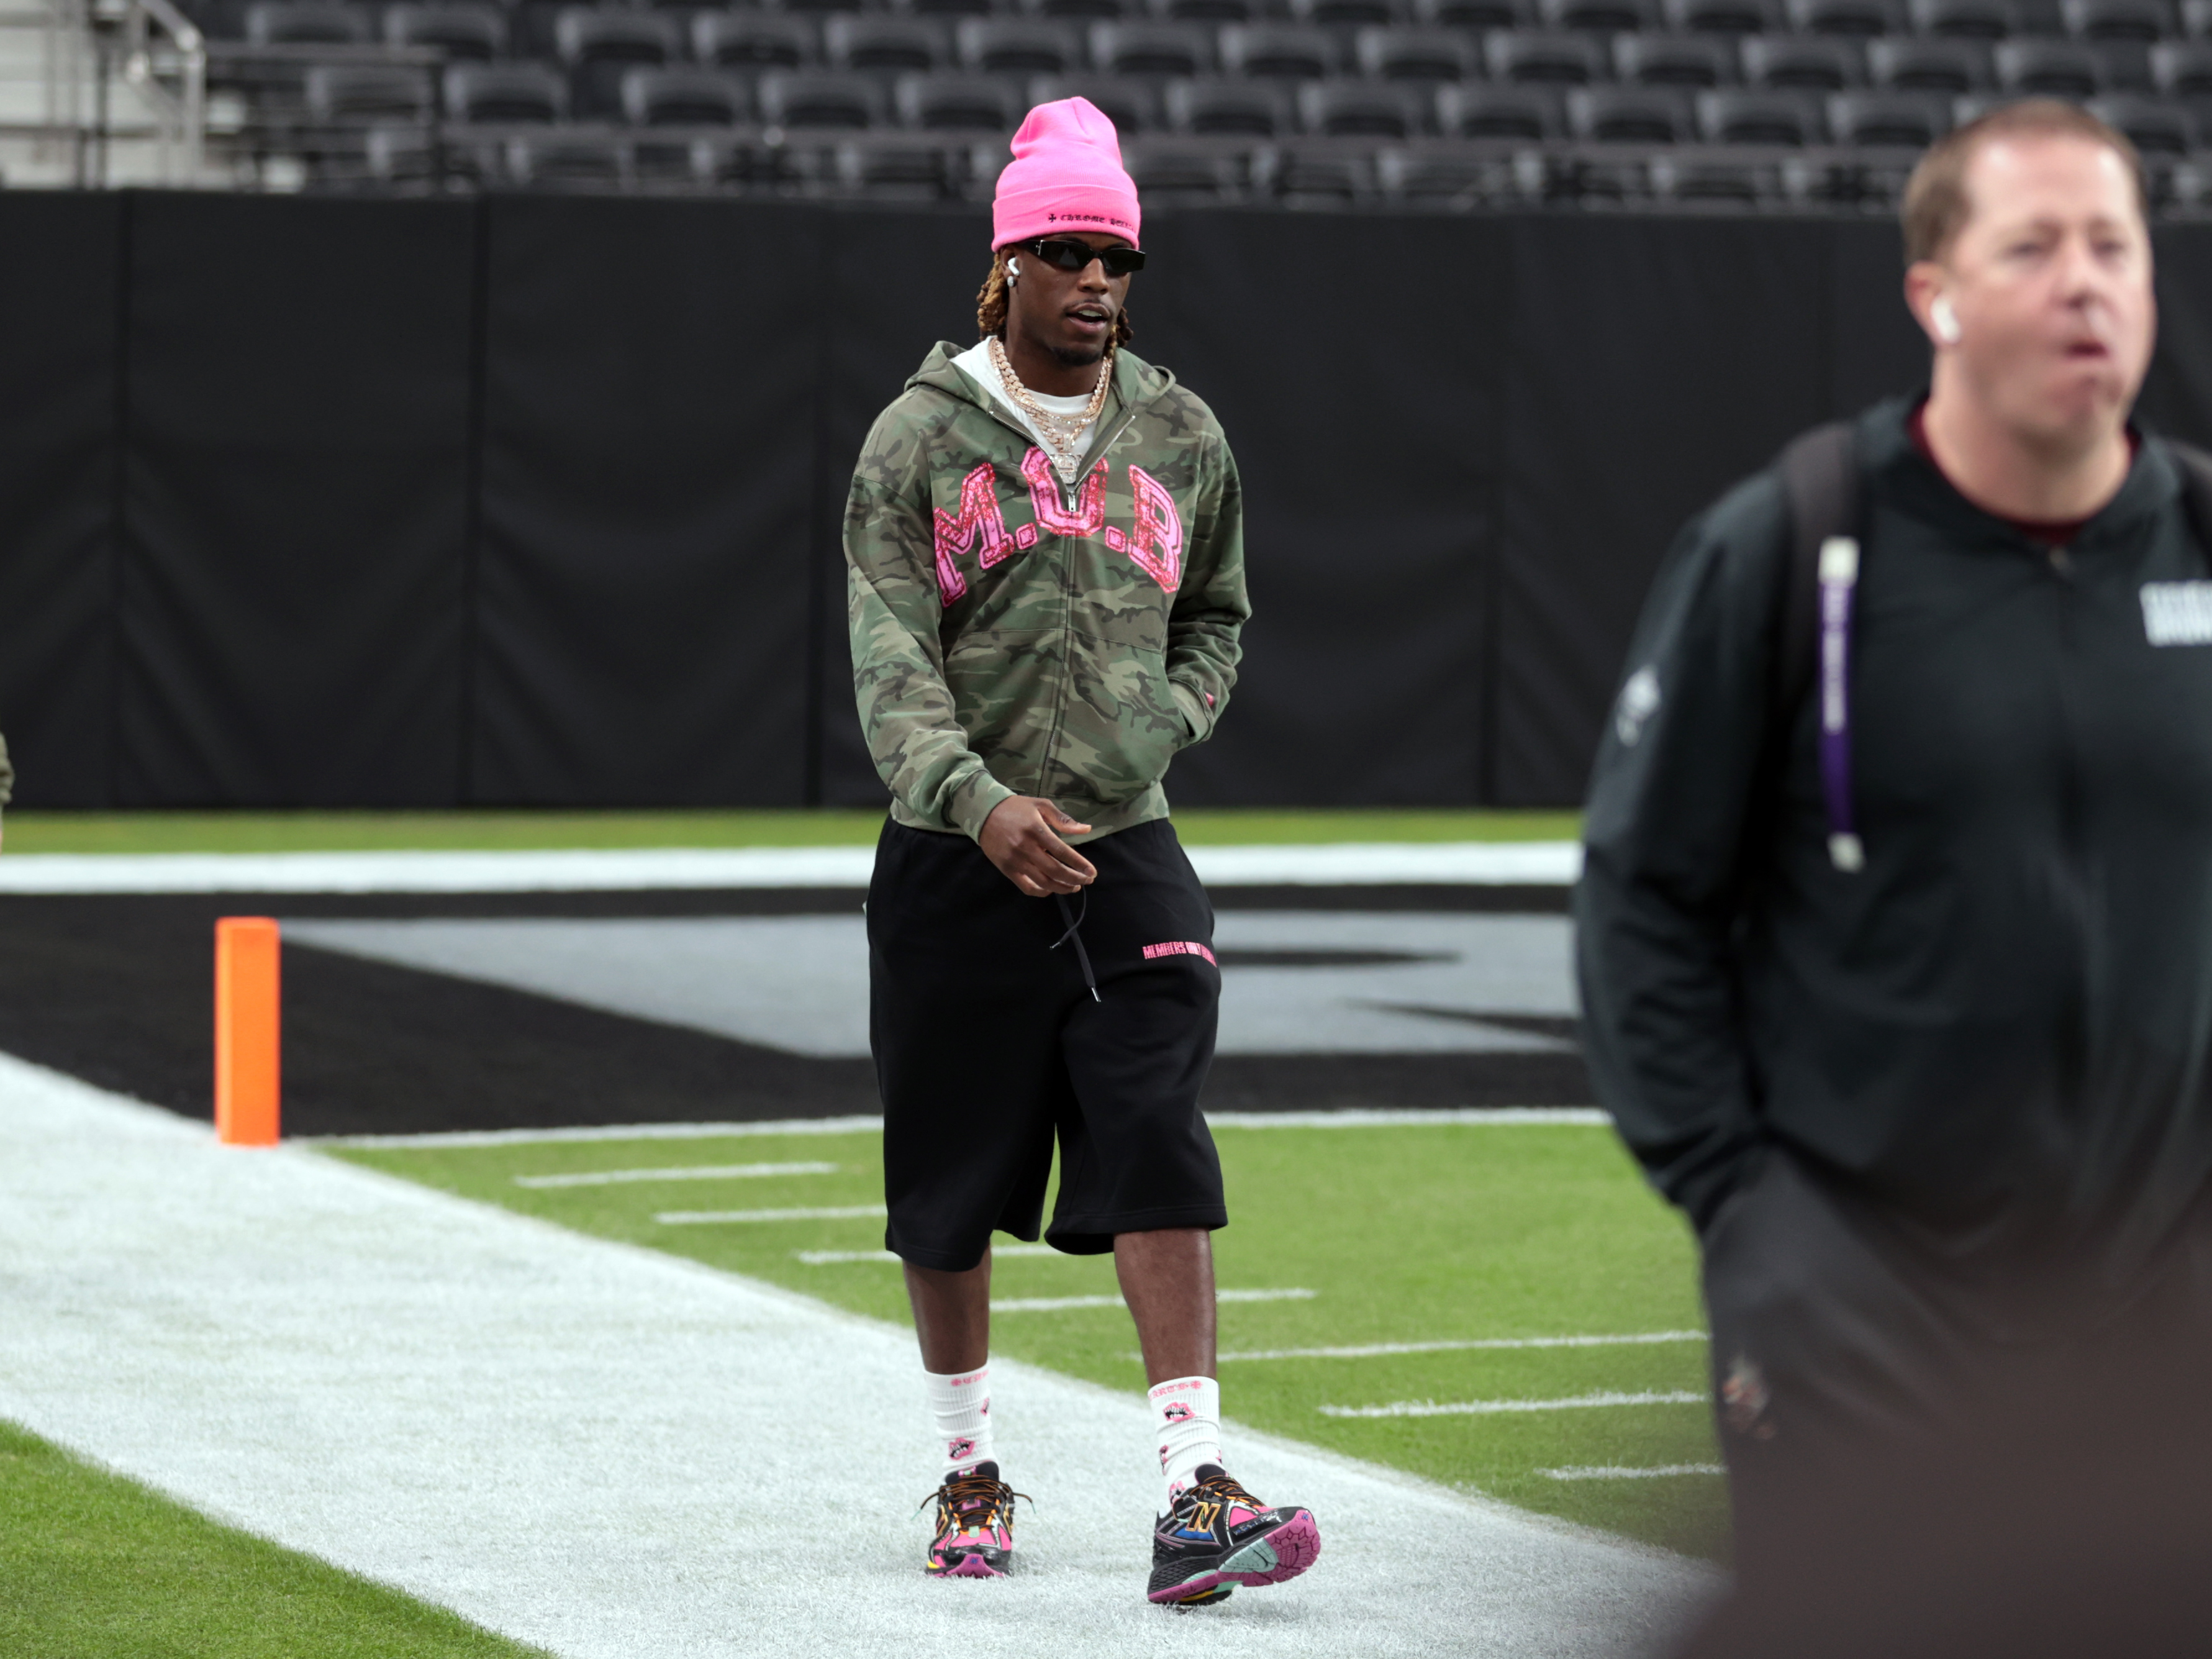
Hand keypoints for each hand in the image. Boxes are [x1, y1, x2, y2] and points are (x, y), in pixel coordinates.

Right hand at [979, 797, 1095, 895]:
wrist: (984, 813)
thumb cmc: (1016, 808)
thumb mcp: (1041, 806)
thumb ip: (1063, 819)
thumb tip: (1087, 829)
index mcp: (1036, 830)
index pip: (1063, 852)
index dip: (1080, 865)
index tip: (1092, 872)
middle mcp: (1026, 848)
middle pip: (1055, 871)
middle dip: (1075, 879)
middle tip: (1087, 881)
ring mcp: (1015, 861)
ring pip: (1043, 882)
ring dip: (1062, 888)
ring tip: (1073, 887)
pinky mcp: (1006, 869)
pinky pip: (1027, 887)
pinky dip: (1042, 892)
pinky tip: (1052, 889)